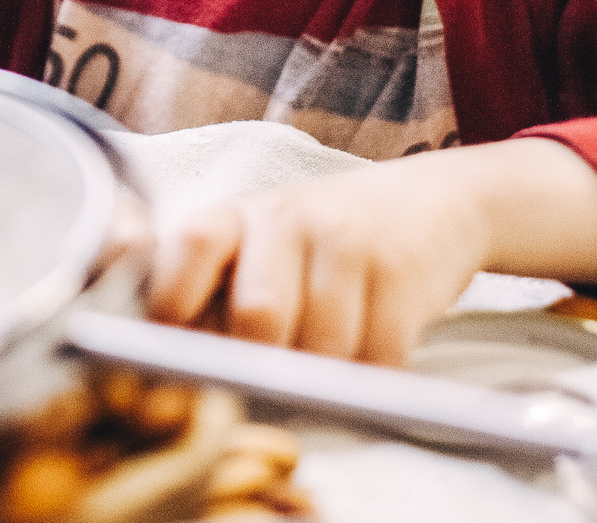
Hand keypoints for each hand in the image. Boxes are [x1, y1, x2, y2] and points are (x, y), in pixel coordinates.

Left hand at [143, 138, 596, 366]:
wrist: (431, 204)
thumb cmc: (319, 247)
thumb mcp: (256, 249)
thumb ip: (208, 298)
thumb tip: (165, 376)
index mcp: (234, 216)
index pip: (188, 249)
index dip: (175, 309)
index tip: (178, 360)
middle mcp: (287, 215)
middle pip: (259, 318)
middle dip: (262, 371)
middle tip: (268, 392)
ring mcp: (348, 238)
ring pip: (322, 350)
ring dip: (323, 384)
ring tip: (325, 372)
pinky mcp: (402, 269)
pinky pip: (379, 359)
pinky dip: (371, 380)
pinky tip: (369, 360)